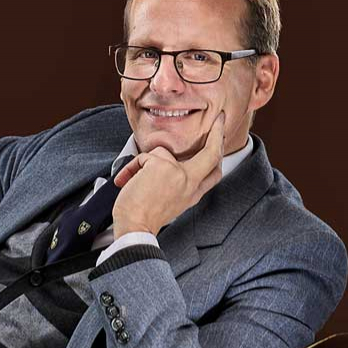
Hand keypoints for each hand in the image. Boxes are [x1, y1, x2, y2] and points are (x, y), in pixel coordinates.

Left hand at [111, 102, 228, 235]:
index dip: (218, 154)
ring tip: (135, 181)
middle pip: (212, 154)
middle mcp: (190, 183)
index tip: (220, 139)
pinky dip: (131, 168)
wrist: (134, 228)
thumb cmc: (145, 217)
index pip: (214, 171)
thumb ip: (178, 184)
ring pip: (163, 153)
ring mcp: (178, 173)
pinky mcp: (162, 166)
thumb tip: (171, 163)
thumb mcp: (171, 203)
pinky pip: (144, 157)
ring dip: (144, 164)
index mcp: (193, 193)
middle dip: (218, 133)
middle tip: (220, 119)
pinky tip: (128, 182)